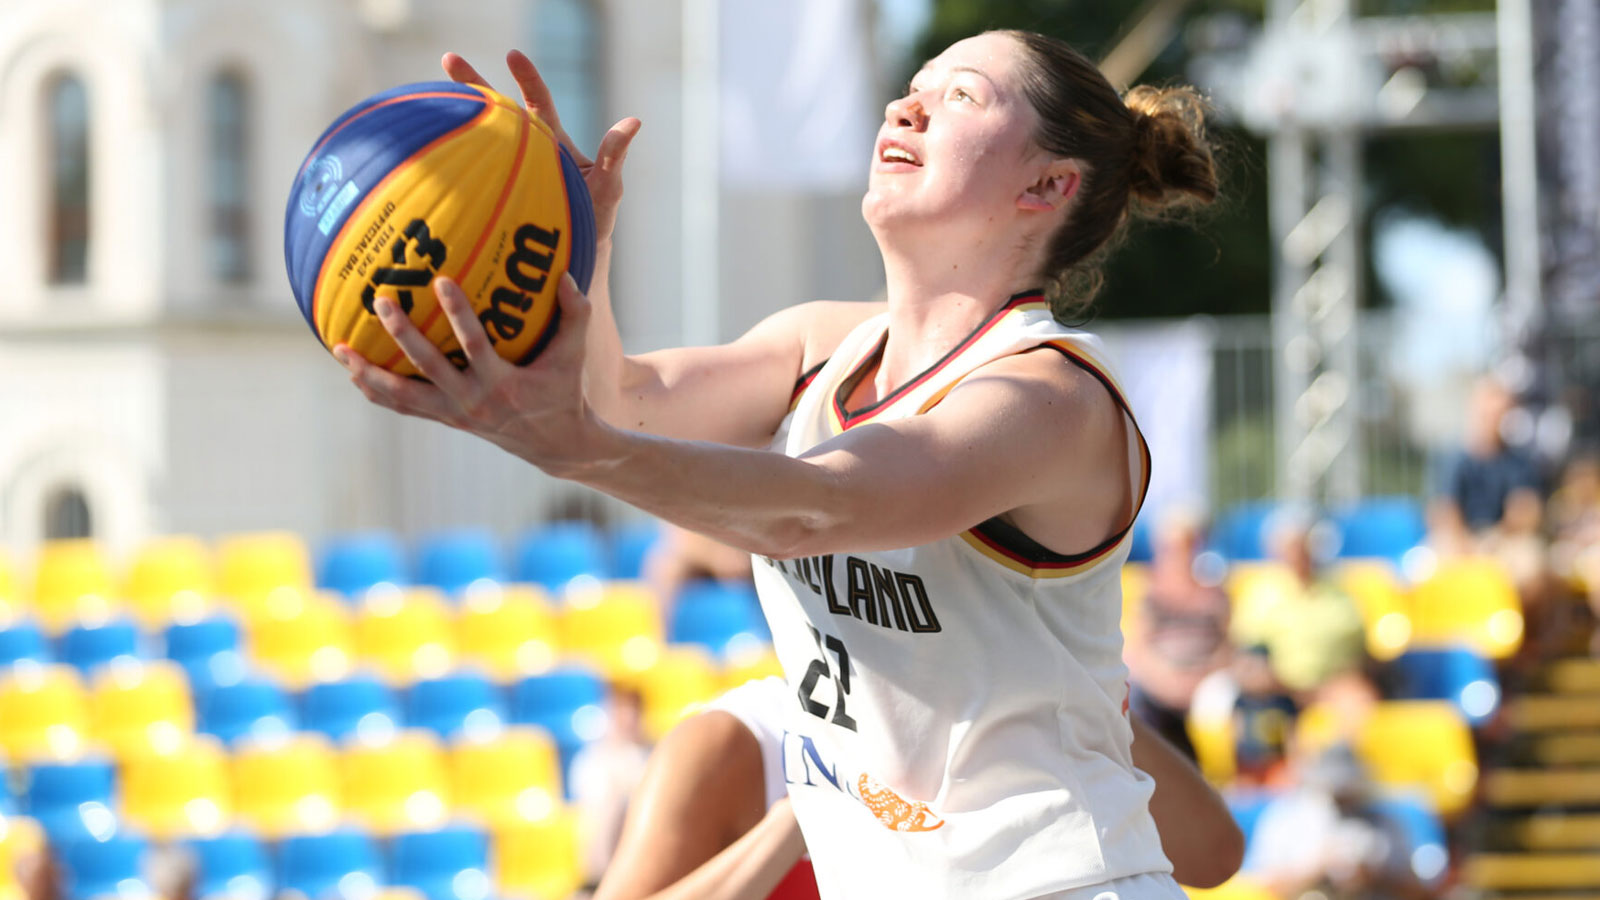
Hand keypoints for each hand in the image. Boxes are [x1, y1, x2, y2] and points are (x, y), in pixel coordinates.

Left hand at [333, 272, 605, 476]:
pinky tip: (354, 373)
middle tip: (381, 301)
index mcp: (502, 384)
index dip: (457, 312)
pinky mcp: (445, 420)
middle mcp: (472, 402)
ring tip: (340, 350)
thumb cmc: (563, 393)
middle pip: (427, 366)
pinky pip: (403, 408)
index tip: (440, 280)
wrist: (555, 445)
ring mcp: (454, 415)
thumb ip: (575, 315)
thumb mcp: (574, 355)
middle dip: (401, 334)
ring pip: (402, 395)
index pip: (474, 344)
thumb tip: (565, 275)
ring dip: (369, 373)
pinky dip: (377, 392)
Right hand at [442, 50, 639, 242]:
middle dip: (475, 85)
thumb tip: (634, 121)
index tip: (512, 56)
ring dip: (457, 122)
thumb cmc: (593, 217)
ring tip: (430, 105)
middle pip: (498, 111)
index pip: (538, 103)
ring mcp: (506, 171)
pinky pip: (471, 177)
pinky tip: (425, 154)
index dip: (527, 79)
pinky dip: (450, 163)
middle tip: (450, 60)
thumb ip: (613, 155)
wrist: (571, 252)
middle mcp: (525, 150)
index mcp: (551, 141)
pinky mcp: (492, 194)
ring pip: (479, 140)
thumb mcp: (606, 186)